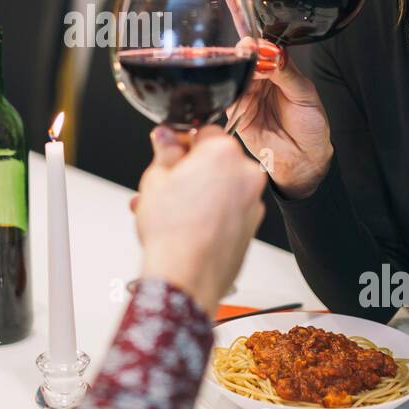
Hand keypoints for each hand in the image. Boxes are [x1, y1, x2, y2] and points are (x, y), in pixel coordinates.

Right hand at [134, 125, 266, 315]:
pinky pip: (229, 209)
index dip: (181, 142)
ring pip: (222, 186)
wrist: (186, 278)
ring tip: (168, 210)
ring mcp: (252, 202)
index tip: (169, 152)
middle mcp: (246, 174)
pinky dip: (211, 213)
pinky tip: (186, 225)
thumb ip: (164, 151)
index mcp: (223, 153)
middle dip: (190, 170)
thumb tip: (166, 138)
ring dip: (198, 192)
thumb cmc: (173, 232)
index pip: (203, 130)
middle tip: (165, 185)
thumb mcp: (156, 179)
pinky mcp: (251, 227)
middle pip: (215, 160)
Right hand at [227, 39, 332, 198]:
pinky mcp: (236, 112)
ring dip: (238, 67)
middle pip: (246, 58)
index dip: (258, 41)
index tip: (256, 39)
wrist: (303, 158)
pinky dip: (232, 89)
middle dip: (245, 51)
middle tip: (249, 48)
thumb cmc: (310, 127)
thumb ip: (287, 72)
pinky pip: (228, 96)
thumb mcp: (305, 94)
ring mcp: (247, 95)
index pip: (265, 48)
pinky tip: (240, 85)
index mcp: (278, 70)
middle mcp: (260, 80)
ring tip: (247, 65)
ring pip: (235, 74)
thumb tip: (273, 52)